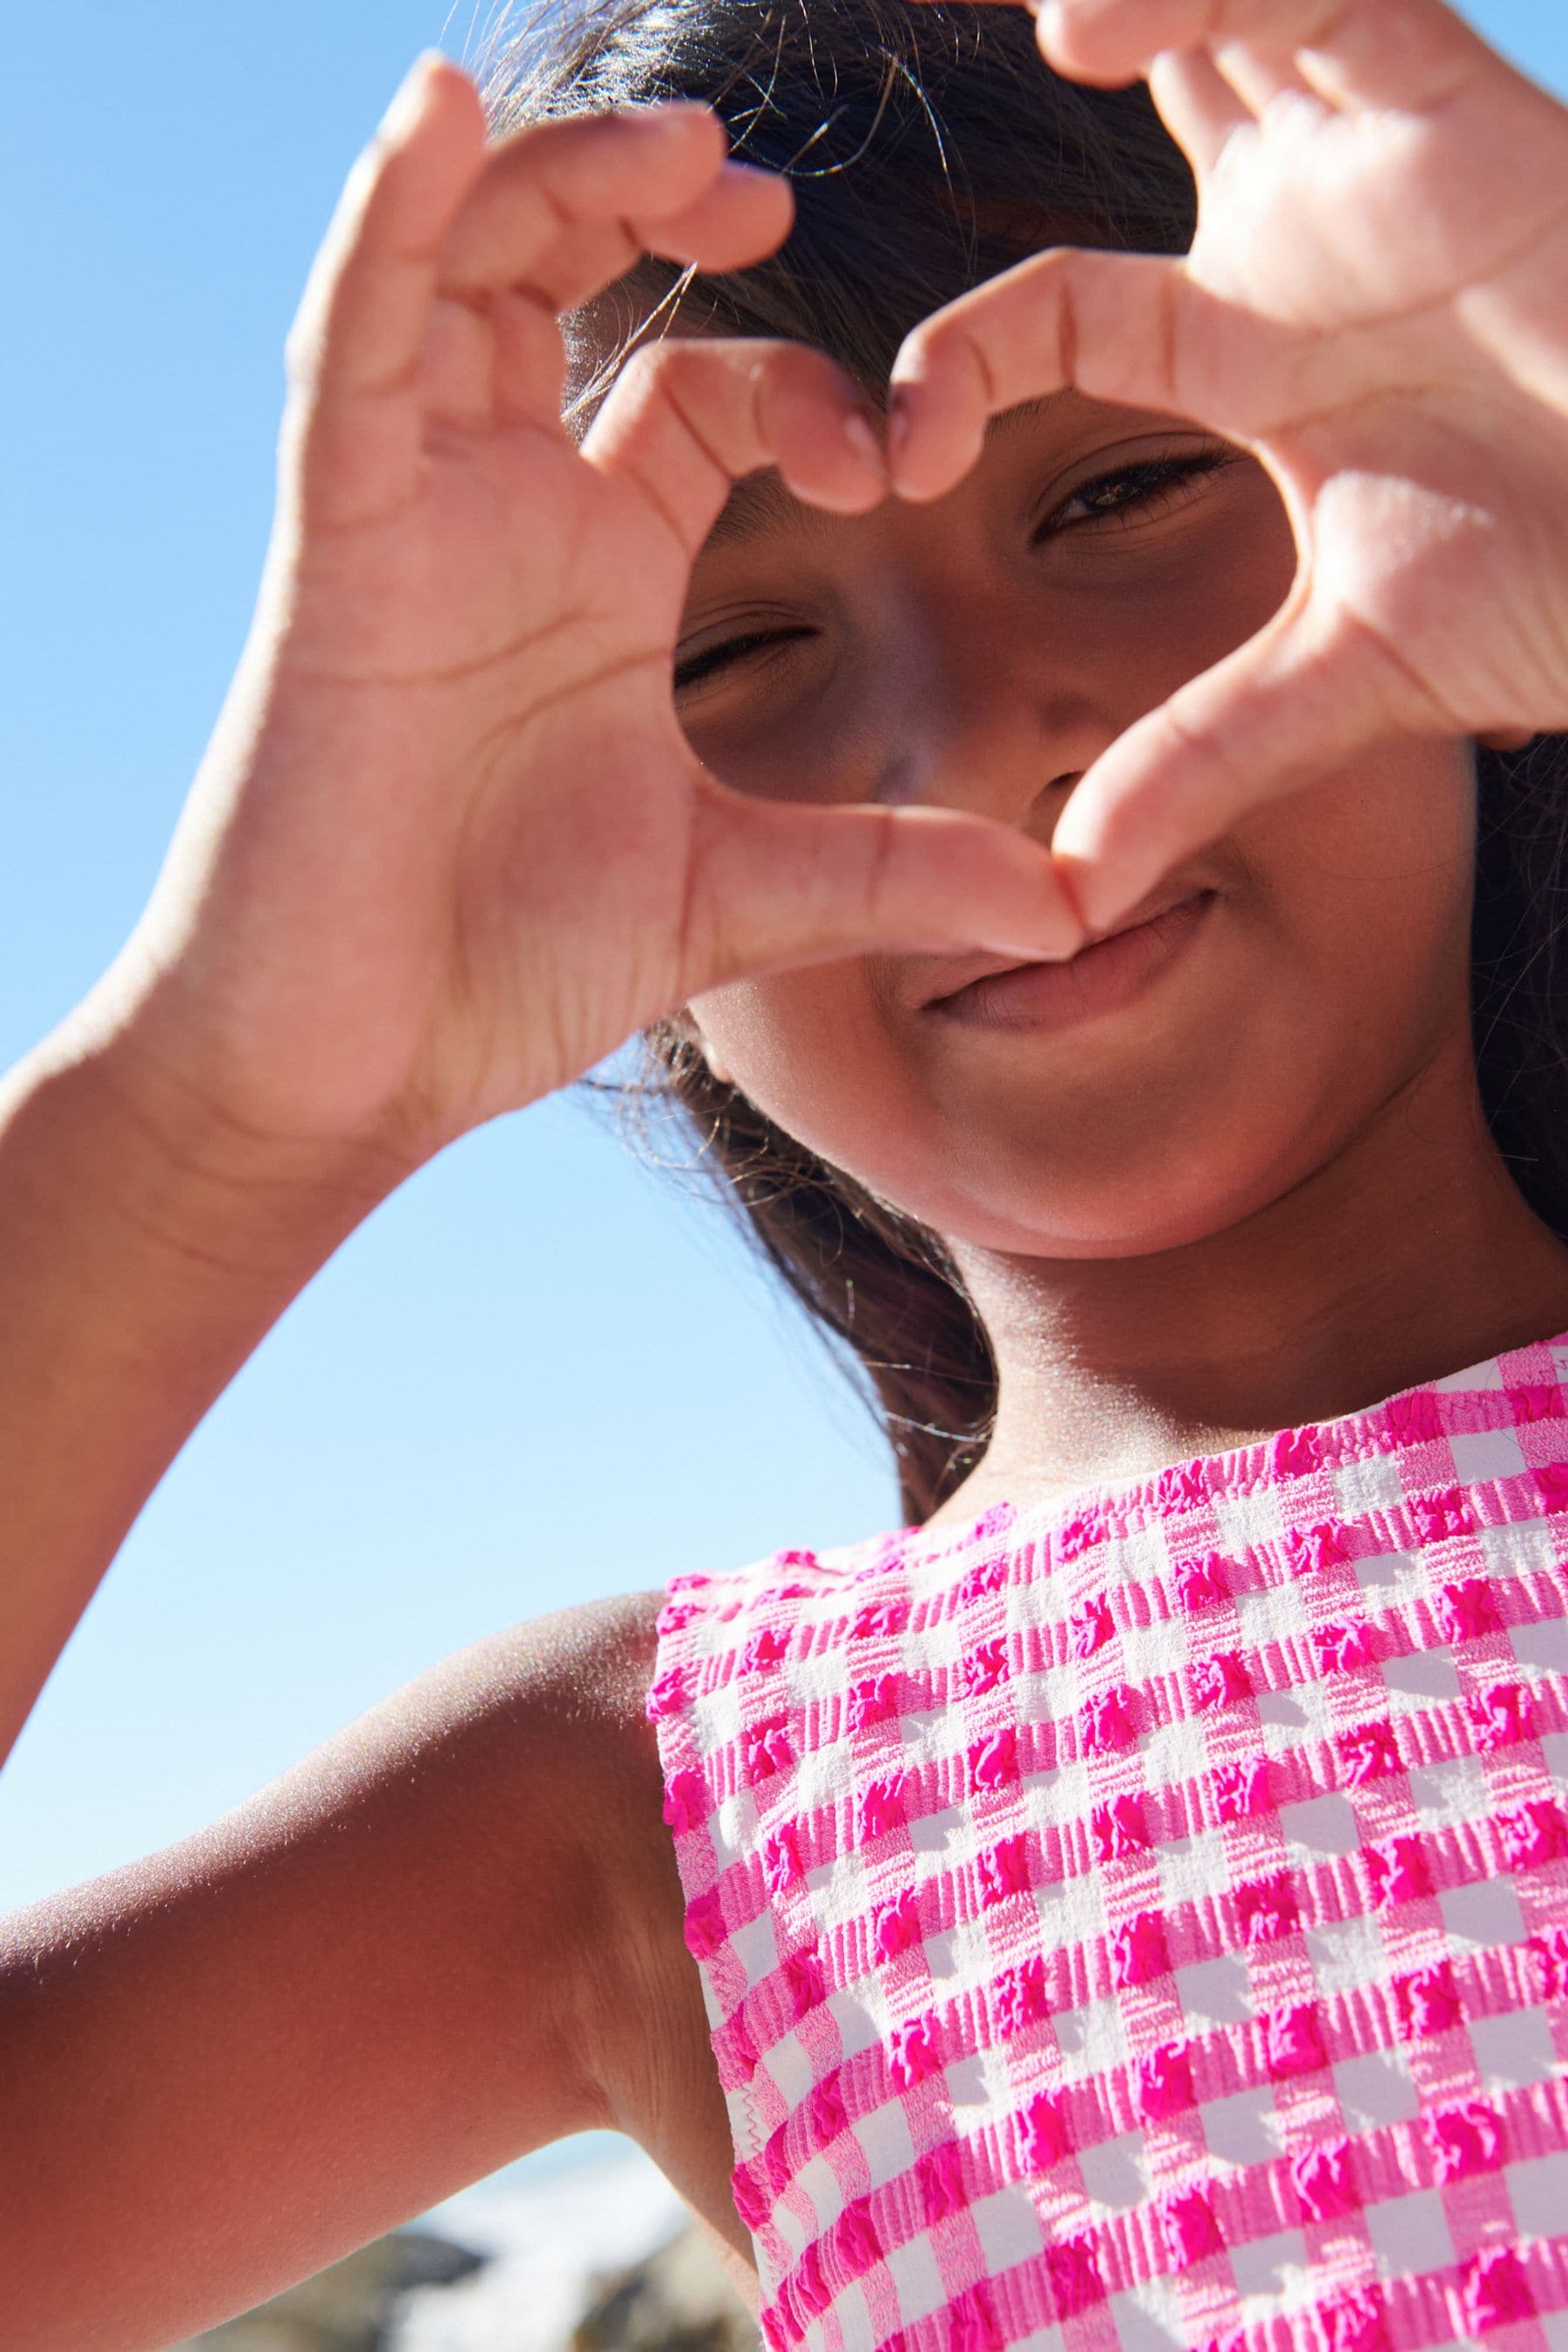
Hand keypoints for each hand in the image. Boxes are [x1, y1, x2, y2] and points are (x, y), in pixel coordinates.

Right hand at [106, 58, 1074, 1167]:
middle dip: (652, 199)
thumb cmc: (508, 969)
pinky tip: (433, 118)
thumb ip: (896, 874)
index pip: (702, 398)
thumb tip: (1069, 905)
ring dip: (554, 179)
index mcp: (600, 576)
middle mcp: (507, 518)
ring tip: (677, 138)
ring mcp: (418, 517)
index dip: (804, 390)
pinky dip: (384, 226)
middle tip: (755, 176)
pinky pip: (351, 349)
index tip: (892, 460)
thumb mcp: (739, 900)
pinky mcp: (339, 547)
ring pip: (463, 275)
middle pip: (565, 284)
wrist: (358, 1061)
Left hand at [889, 0, 1567, 929]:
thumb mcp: (1336, 682)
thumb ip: (1195, 763)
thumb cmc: (1556, 596)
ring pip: (1214, 12)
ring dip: (1112, 3)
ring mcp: (1373, 159)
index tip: (895, 459)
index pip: (1052, 313)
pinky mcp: (1457, 108)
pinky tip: (1092, 29)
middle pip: (1134, 99)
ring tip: (1007, 31)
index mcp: (1249, 353)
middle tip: (887, 55)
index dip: (956, 367)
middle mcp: (1295, 237)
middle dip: (1029, 69)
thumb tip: (1068, 895)